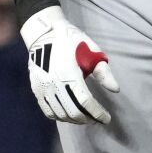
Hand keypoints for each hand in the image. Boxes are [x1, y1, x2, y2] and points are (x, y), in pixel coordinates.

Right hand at [20, 6, 118, 124]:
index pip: (85, 102)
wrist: (42, 32)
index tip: (107, 119)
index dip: (98, 113)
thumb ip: (103, 71)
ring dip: (75, 120)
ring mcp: (43, 88)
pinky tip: (69, 114)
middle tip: (97, 118)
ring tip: (86, 117)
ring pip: (60, 115)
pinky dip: (60, 117)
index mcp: (69, 73)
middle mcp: (54, 83)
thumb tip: (115, 89)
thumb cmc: (70, 39)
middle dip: (88, 119)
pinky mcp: (36, 89)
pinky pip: (48, 112)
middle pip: (73, 112)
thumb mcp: (90, 49)